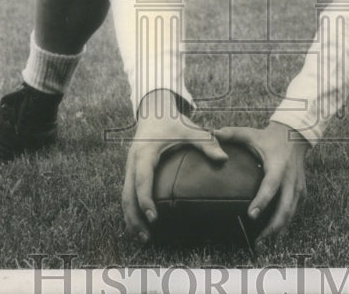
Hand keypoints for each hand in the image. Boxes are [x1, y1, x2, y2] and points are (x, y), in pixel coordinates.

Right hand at [122, 89, 227, 242]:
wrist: (155, 110)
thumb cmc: (173, 122)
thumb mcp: (191, 130)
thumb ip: (207, 144)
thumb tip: (224, 159)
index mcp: (145, 153)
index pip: (142, 180)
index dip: (146, 200)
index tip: (153, 218)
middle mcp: (133, 161)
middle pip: (127, 194)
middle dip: (135, 217)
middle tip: (147, 237)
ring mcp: (129, 166)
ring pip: (124, 196)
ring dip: (131, 217)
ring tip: (143, 237)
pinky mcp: (131, 170)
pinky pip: (128, 192)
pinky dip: (132, 209)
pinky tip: (140, 223)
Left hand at [212, 121, 309, 243]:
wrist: (295, 136)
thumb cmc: (268, 137)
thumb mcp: (251, 134)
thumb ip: (231, 134)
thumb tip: (212, 134)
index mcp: (278, 166)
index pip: (270, 186)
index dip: (262, 201)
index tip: (251, 216)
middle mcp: (291, 179)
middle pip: (285, 207)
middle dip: (272, 226)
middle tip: (257, 240)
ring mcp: (298, 187)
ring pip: (291, 213)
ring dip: (278, 229)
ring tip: (262, 241)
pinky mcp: (301, 192)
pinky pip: (293, 211)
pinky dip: (283, 223)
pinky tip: (272, 233)